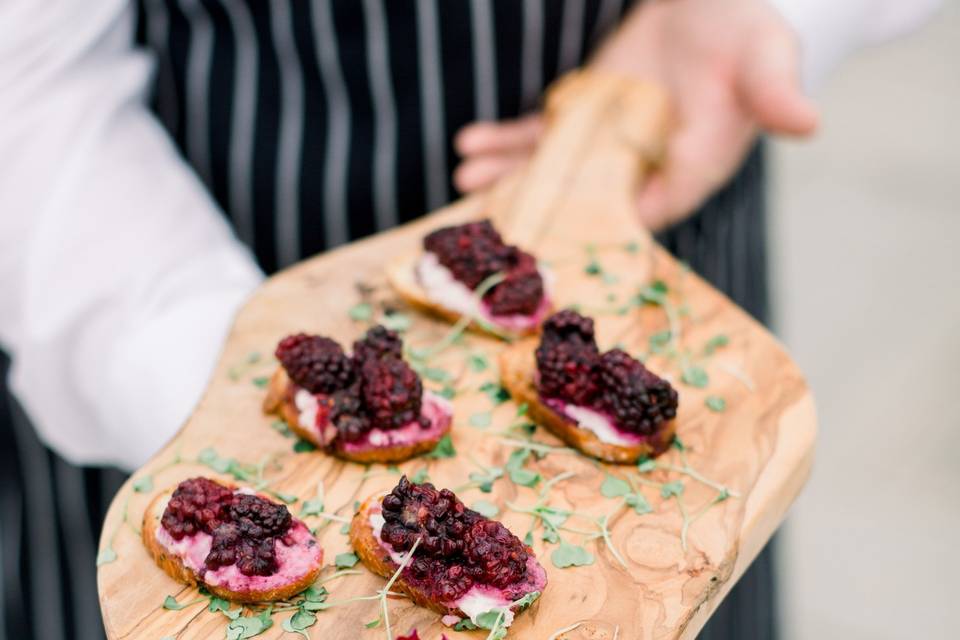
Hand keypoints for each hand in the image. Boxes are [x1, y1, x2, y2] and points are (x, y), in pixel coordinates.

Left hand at [454, 0, 817, 230]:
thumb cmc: (750, 29)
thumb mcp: (765, 57)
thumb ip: (776, 91)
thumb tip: (808, 120)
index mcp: (690, 167)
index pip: (647, 208)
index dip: (603, 223)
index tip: (557, 234)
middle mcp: (644, 165)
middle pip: (583, 197)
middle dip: (535, 205)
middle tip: (485, 216)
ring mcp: (607, 142)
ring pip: (552, 169)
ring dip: (507, 174)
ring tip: (463, 177)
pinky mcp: (585, 115)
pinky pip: (541, 137)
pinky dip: (505, 142)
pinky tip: (470, 143)